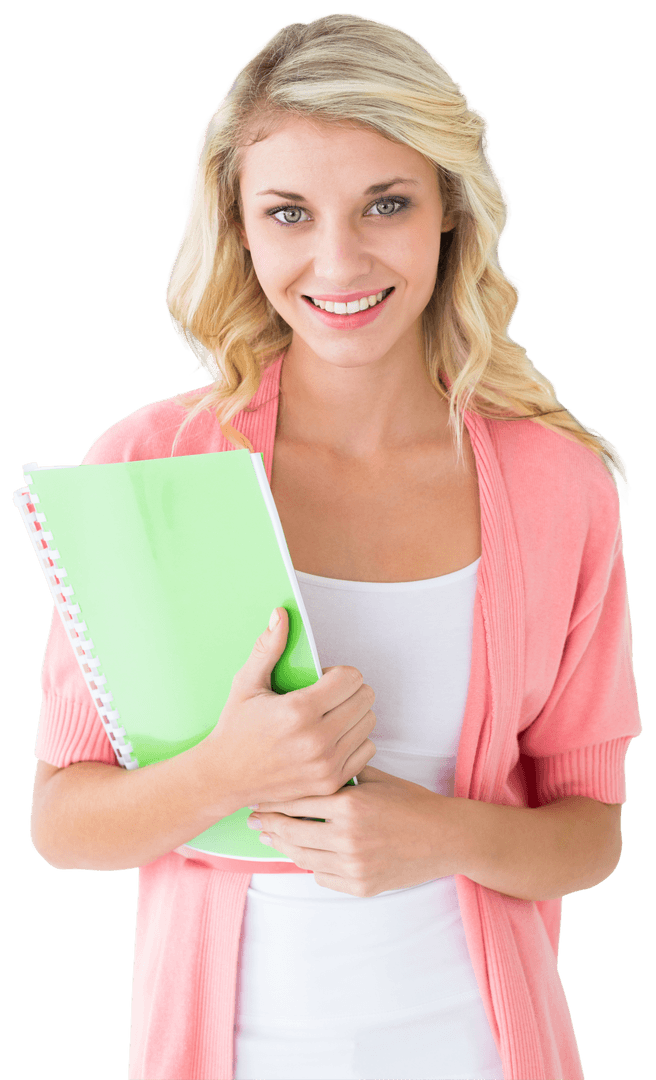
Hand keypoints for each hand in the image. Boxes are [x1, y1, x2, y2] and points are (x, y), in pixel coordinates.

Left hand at [247, 765, 463, 896]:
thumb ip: (344, 773)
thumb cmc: (412, 803)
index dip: (274, 800)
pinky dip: (311, 866)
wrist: (446, 837)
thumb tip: (312, 764)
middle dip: (268, 825)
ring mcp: (353, 866)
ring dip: (284, 847)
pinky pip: (322, 877)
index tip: (258, 798)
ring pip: (302, 858)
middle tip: (253, 821)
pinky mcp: (361, 886)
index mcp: (350, 805)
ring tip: (271, 839)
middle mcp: (348, 837)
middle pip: (292, 831)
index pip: (298, 801)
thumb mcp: (378, 779)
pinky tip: (304, 856)